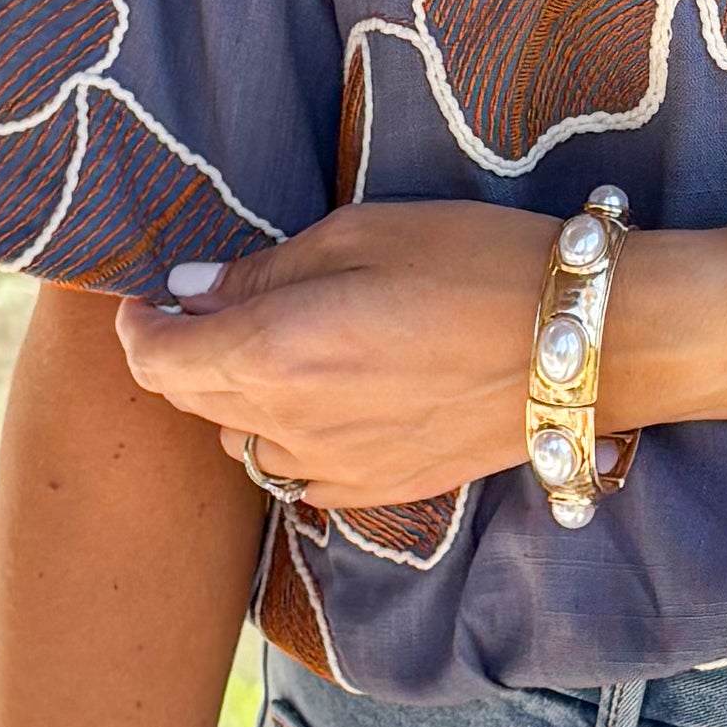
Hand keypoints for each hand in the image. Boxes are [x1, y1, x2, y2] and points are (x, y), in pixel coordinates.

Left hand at [114, 200, 562, 515]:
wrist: (585, 346)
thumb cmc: (475, 265)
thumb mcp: (360, 234)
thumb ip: (262, 272)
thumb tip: (189, 293)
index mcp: (273, 354)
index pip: (155, 360)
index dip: (141, 325)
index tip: (153, 296)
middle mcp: (289, 426)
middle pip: (191, 401)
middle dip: (187, 354)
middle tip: (218, 306)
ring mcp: (332, 470)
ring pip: (244, 441)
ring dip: (240, 398)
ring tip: (288, 349)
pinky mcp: (375, 492)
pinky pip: (298, 474)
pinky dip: (292, 437)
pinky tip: (336, 397)